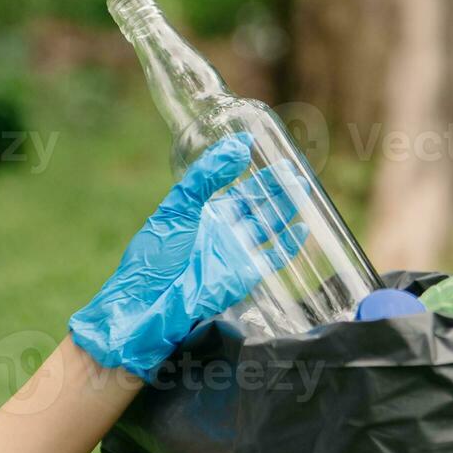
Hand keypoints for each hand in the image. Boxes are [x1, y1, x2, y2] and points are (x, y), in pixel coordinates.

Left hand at [70, 134, 307, 379]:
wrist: (149, 306)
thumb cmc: (156, 256)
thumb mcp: (178, 207)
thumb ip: (206, 176)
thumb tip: (237, 146)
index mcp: (202, 213)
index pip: (234, 188)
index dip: (251, 172)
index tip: (267, 151)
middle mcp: (221, 231)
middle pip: (255, 205)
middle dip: (275, 188)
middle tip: (294, 171)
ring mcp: (234, 253)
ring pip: (267, 227)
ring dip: (285, 209)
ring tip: (303, 188)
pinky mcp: (244, 276)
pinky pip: (272, 258)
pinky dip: (288, 246)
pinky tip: (302, 229)